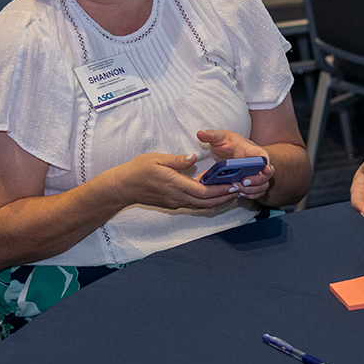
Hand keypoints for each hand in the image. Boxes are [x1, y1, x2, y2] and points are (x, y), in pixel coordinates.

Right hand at [102, 152, 237, 210]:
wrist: (123, 187)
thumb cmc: (138, 169)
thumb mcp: (157, 159)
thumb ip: (177, 160)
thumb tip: (194, 157)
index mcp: (176, 185)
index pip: (203, 191)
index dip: (220, 190)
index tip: (234, 186)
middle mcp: (178, 197)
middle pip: (206, 202)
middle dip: (224, 197)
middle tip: (239, 190)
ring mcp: (176, 202)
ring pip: (201, 205)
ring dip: (217, 200)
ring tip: (231, 192)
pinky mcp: (173, 203)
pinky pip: (194, 204)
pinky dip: (207, 200)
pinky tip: (214, 194)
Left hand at [196, 129, 273, 201]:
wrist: (232, 150)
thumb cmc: (229, 143)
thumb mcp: (220, 137)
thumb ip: (211, 136)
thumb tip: (200, 133)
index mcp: (252, 150)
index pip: (263, 156)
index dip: (267, 163)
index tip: (265, 169)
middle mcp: (258, 163)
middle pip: (267, 174)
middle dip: (257, 180)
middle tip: (243, 182)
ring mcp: (257, 174)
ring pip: (263, 185)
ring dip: (252, 190)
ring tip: (238, 189)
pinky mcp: (253, 183)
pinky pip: (258, 192)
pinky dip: (250, 195)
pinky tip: (239, 193)